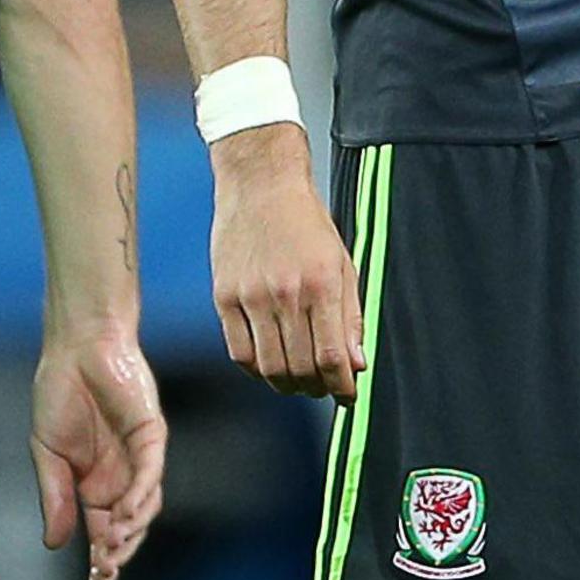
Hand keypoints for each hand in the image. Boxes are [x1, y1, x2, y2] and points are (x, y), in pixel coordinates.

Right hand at [32, 323, 166, 579]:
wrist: (75, 348)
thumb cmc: (59, 395)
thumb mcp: (47, 454)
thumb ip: (55, 497)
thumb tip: (54, 544)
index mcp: (94, 485)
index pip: (102, 533)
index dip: (102, 562)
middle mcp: (121, 478)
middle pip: (126, 527)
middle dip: (117, 554)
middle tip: (104, 575)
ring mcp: (139, 458)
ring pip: (144, 506)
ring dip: (129, 529)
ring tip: (110, 547)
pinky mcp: (151, 436)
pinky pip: (150, 473)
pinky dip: (140, 494)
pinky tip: (125, 512)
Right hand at [210, 125, 361, 399]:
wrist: (260, 184)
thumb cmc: (306, 222)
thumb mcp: (342, 264)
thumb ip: (350, 317)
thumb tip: (356, 364)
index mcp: (321, 285)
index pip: (332, 358)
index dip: (342, 387)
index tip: (347, 395)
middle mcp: (285, 293)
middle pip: (300, 369)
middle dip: (317, 388)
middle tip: (323, 387)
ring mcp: (250, 296)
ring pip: (269, 366)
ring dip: (287, 384)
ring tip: (298, 380)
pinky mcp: (223, 295)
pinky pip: (238, 351)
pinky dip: (255, 369)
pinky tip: (268, 363)